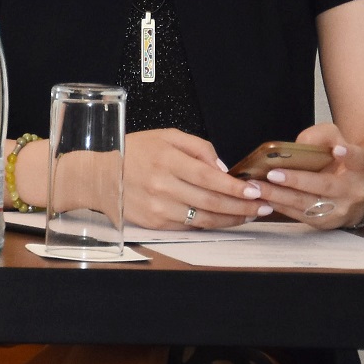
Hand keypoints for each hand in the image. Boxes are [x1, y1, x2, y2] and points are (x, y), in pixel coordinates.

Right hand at [125, 128, 270, 230]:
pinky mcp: (155, 223)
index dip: (235, 187)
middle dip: (242, 205)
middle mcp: (161, 186)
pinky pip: (191, 226)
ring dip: (232, 219)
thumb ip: (198, 148)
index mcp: (166, 160)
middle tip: (263, 205)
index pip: (209, 177)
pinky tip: (224, 219)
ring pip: (205, 219)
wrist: (100, 176)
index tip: (255, 190)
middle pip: (211, 201)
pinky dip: (211, 224)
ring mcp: (158, 207)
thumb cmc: (135, 152)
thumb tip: (224, 169)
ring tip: (250, 214)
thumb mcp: (166, 136)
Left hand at [250, 124, 363, 228]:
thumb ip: (322, 137)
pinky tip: (262, 198)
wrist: (355, 197)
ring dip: (279, 196)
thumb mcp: (335, 144)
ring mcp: (340, 210)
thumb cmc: (339, 165)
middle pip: (325, 185)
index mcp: (359, 168)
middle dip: (296, 180)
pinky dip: (279, 206)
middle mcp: (353, 191)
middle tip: (272, 174)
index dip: (348, 154)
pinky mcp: (325, 223)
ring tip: (257, 187)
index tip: (337, 149)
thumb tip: (301, 143)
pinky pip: (299, 215)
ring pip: (308, 204)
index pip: (357, 159)